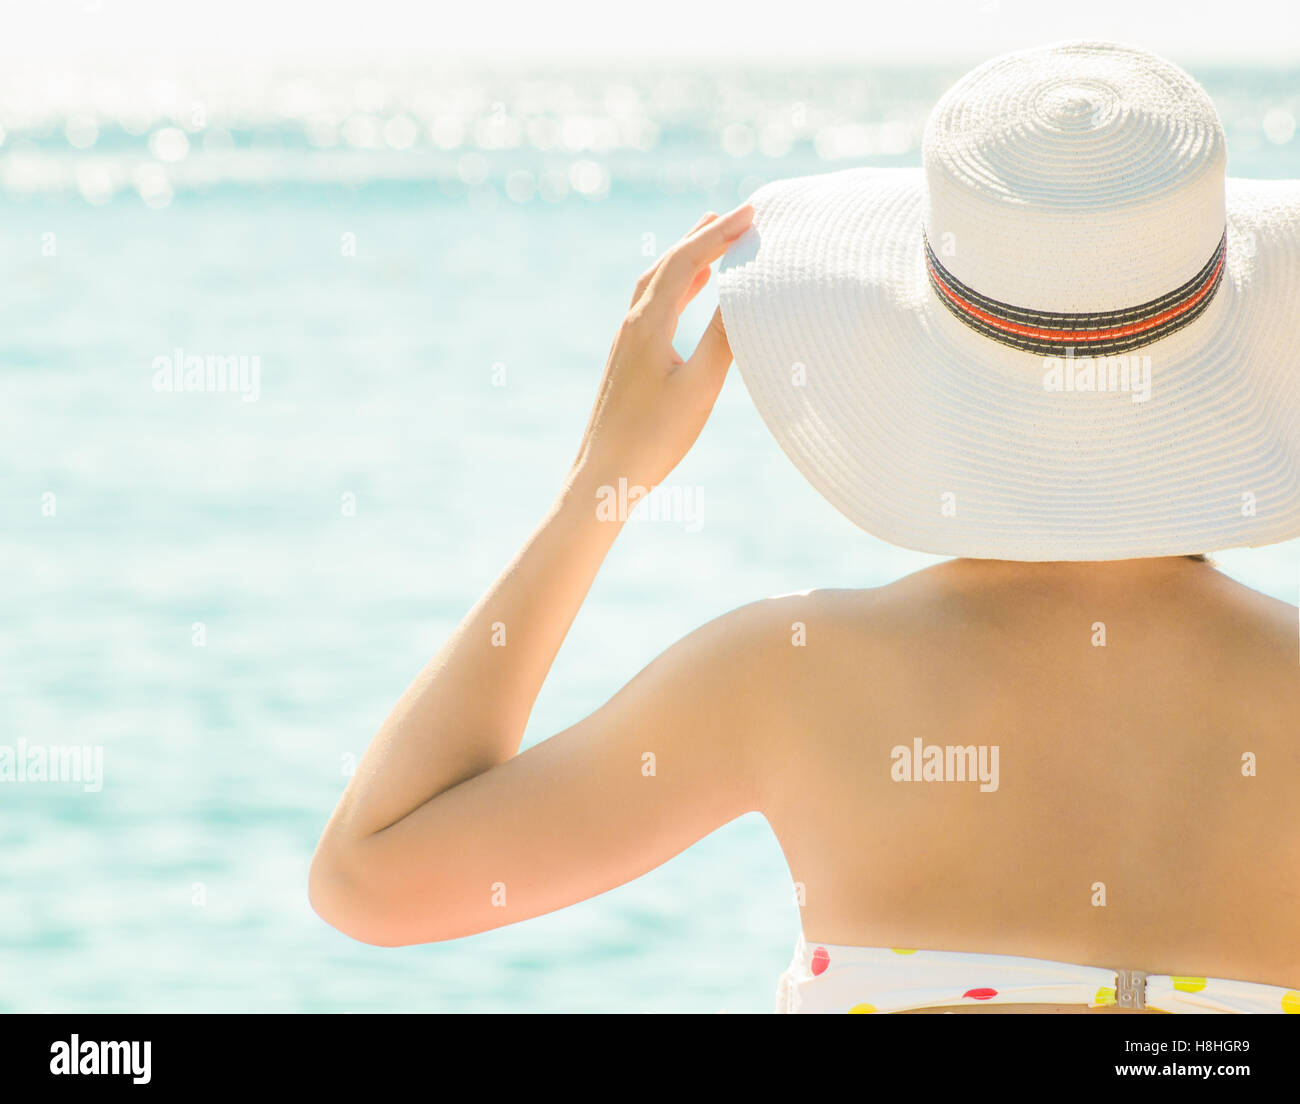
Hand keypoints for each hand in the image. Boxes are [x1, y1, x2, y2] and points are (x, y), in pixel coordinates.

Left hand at [570, 204, 754, 491]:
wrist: (603, 476)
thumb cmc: (653, 438)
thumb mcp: (699, 388)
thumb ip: (722, 339)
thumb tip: (745, 296)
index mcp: (648, 324)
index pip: (687, 262)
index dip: (719, 233)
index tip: (750, 212)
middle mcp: (633, 324)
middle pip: (668, 264)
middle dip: (703, 235)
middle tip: (737, 214)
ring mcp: (628, 341)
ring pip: (658, 282)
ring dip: (688, 257)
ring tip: (714, 238)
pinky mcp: (629, 359)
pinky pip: (655, 305)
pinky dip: (678, 286)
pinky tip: (692, 291)